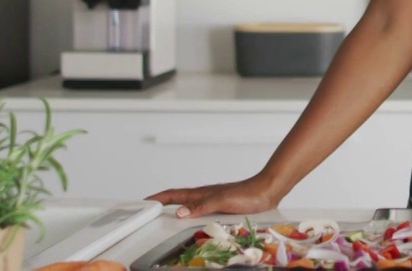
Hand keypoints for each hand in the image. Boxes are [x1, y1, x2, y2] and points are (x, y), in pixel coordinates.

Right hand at [146, 175, 280, 218]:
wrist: (267, 192)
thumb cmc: (247, 194)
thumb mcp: (221, 201)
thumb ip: (200, 207)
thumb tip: (179, 213)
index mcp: (201, 193)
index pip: (174, 195)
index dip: (158, 198)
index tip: (144, 202)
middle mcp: (205, 196)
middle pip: (178, 199)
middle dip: (162, 203)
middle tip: (150, 208)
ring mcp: (213, 201)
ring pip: (189, 204)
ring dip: (176, 208)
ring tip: (166, 215)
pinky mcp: (222, 207)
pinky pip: (200, 210)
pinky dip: (192, 214)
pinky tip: (194, 220)